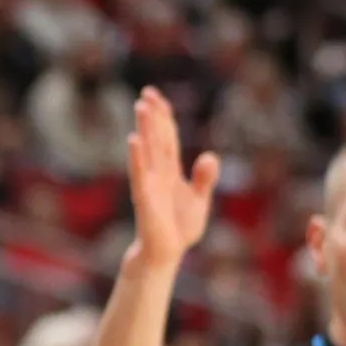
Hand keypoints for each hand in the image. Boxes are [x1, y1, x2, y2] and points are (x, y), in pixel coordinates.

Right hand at [127, 88, 217, 270]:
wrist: (166, 253)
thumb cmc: (179, 228)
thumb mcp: (199, 201)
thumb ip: (205, 178)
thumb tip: (211, 155)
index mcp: (171, 171)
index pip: (168, 138)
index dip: (164, 117)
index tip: (156, 96)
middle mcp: (158, 172)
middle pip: (157, 138)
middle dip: (153, 115)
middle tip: (146, 92)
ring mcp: (150, 183)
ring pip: (148, 150)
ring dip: (145, 128)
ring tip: (142, 107)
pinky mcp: (144, 197)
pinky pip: (140, 173)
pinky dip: (137, 156)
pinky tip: (134, 139)